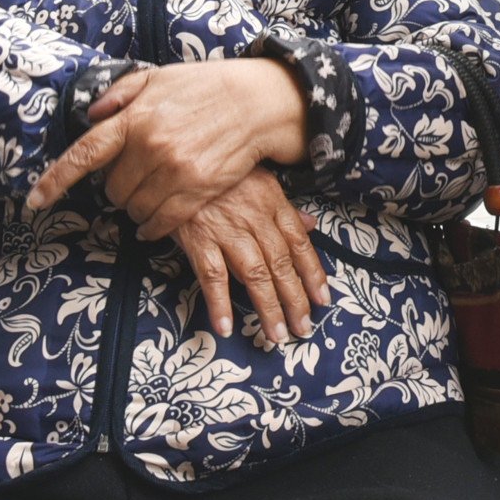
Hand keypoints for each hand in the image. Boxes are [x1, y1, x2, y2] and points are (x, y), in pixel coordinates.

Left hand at [25, 58, 309, 235]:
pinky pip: (162, 223)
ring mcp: (174, 171)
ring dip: (135, 208)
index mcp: (135, 118)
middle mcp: (150, 147)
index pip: (84, 154)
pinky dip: (152, 227)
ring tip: (149, 193)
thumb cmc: (206, 87)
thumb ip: (121, 93)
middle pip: (112, 188)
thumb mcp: (159, 77)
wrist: (257, 102)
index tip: (35, 200)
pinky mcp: (197, 190)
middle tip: (133, 176)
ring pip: (134, 209)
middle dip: (116, 187)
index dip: (55, 180)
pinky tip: (154, 221)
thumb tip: (92, 115)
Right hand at [171, 169, 328, 342]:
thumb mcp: (258, 180)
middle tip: (303, 329)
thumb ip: (283, 208)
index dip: (313, 273)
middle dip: (295, 300)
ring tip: (276, 336)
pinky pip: (212, 276)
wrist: (176, 163)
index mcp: (272, 203)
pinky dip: (219, 303)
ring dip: (268, 308)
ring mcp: (226, 230)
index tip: (323, 300)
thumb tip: (311, 225)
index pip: (300, 243)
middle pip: (281, 264)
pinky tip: (225, 327)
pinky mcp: (198, 240)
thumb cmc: (220, 175)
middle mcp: (254, 219)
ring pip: (255, 274)